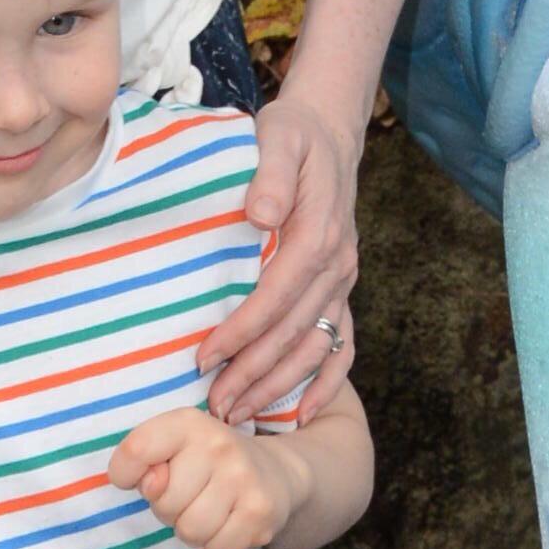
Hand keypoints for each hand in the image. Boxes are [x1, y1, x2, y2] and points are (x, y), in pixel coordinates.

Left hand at [116, 385, 356, 548]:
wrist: (276, 473)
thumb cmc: (206, 465)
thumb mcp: (172, 450)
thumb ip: (143, 462)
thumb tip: (152, 485)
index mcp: (188, 423)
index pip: (137, 450)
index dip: (125, 474)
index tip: (144, 477)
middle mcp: (219, 444)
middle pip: (162, 502)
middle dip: (169, 509)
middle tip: (191, 495)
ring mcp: (244, 478)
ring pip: (189, 529)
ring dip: (193, 529)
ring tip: (210, 509)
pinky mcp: (261, 512)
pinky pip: (217, 547)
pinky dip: (218, 543)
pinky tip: (231, 521)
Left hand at [207, 83, 361, 429]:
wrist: (328, 134)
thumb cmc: (292, 137)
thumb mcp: (278, 138)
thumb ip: (270, 174)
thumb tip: (259, 215)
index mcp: (319, 233)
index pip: (276, 295)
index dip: (242, 331)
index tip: (205, 358)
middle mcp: (337, 264)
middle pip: (294, 332)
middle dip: (253, 374)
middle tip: (214, 407)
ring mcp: (344, 280)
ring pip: (316, 346)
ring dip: (280, 386)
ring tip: (240, 414)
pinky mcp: (341, 288)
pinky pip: (343, 343)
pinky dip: (327, 381)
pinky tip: (302, 413)